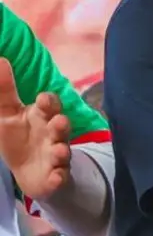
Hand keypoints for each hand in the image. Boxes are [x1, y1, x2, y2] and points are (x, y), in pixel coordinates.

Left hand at [0, 59, 71, 202]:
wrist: (30, 171)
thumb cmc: (19, 136)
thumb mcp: (7, 113)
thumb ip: (4, 90)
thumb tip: (0, 59)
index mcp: (42, 116)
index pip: (49, 105)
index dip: (48, 102)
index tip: (42, 99)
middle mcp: (53, 134)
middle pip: (61, 126)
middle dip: (61, 124)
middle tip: (59, 121)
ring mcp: (56, 155)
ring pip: (62, 151)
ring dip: (62, 150)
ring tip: (59, 150)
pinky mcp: (55, 176)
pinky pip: (60, 176)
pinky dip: (59, 177)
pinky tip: (56, 176)